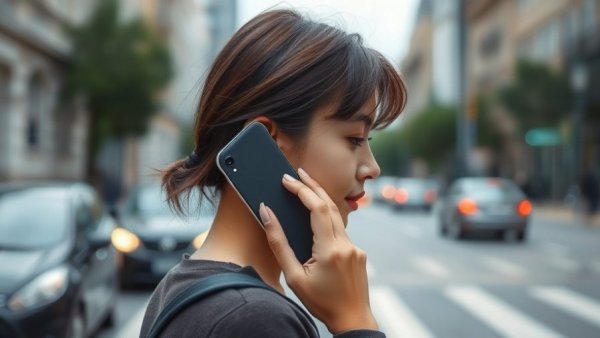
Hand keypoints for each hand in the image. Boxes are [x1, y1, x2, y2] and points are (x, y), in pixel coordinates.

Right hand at [259, 168, 377, 333]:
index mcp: (329, 250)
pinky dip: (328, 219)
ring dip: (321, 200)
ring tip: (305, 187)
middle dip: (312, 186)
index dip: (302, 190)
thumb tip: (267, 214)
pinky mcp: (359, 252)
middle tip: (297, 173)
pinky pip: (341, 229)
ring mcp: (355, 247)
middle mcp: (346, 245)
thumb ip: (279, 244)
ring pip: (337, 216)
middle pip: (329, 205)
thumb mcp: (293, 277)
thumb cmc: (320, 302)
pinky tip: (317, 218)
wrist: (352, 319)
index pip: (317, 209)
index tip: (287, 180)